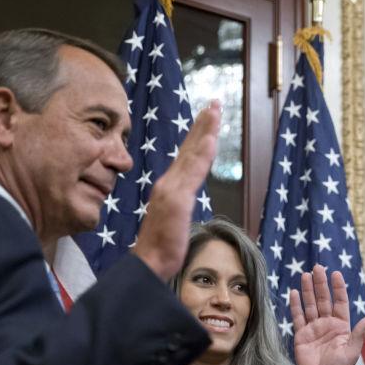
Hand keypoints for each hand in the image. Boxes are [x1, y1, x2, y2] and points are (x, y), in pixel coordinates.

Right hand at [133, 100, 220, 280]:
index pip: (186, 155)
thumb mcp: (173, 220)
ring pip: (192, 154)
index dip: (197, 135)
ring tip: (215, 111)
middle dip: (203, 124)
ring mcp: (172, 189)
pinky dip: (201, 154)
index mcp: (169, 187)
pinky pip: (193, 173)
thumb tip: (185, 201)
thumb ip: (179, 205)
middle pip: (188, 147)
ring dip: (204, 131)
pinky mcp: (177, 199)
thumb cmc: (160, 246)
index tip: (208, 117)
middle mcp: (168, 183)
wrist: (148, 262)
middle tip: (215, 103)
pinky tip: (210, 139)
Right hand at [290, 265, 364, 364]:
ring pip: (310, 305)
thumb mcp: (352, 351)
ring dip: (307, 290)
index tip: (335, 274)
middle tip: (317, 268)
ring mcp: (314, 328)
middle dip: (320, 284)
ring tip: (305, 275)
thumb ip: (359, 334)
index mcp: (341, 326)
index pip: (340, 302)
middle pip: (323, 299)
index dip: (338, 288)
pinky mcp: (301, 334)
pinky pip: (298, 317)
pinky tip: (294, 292)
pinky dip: (296, 305)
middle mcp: (327, 324)